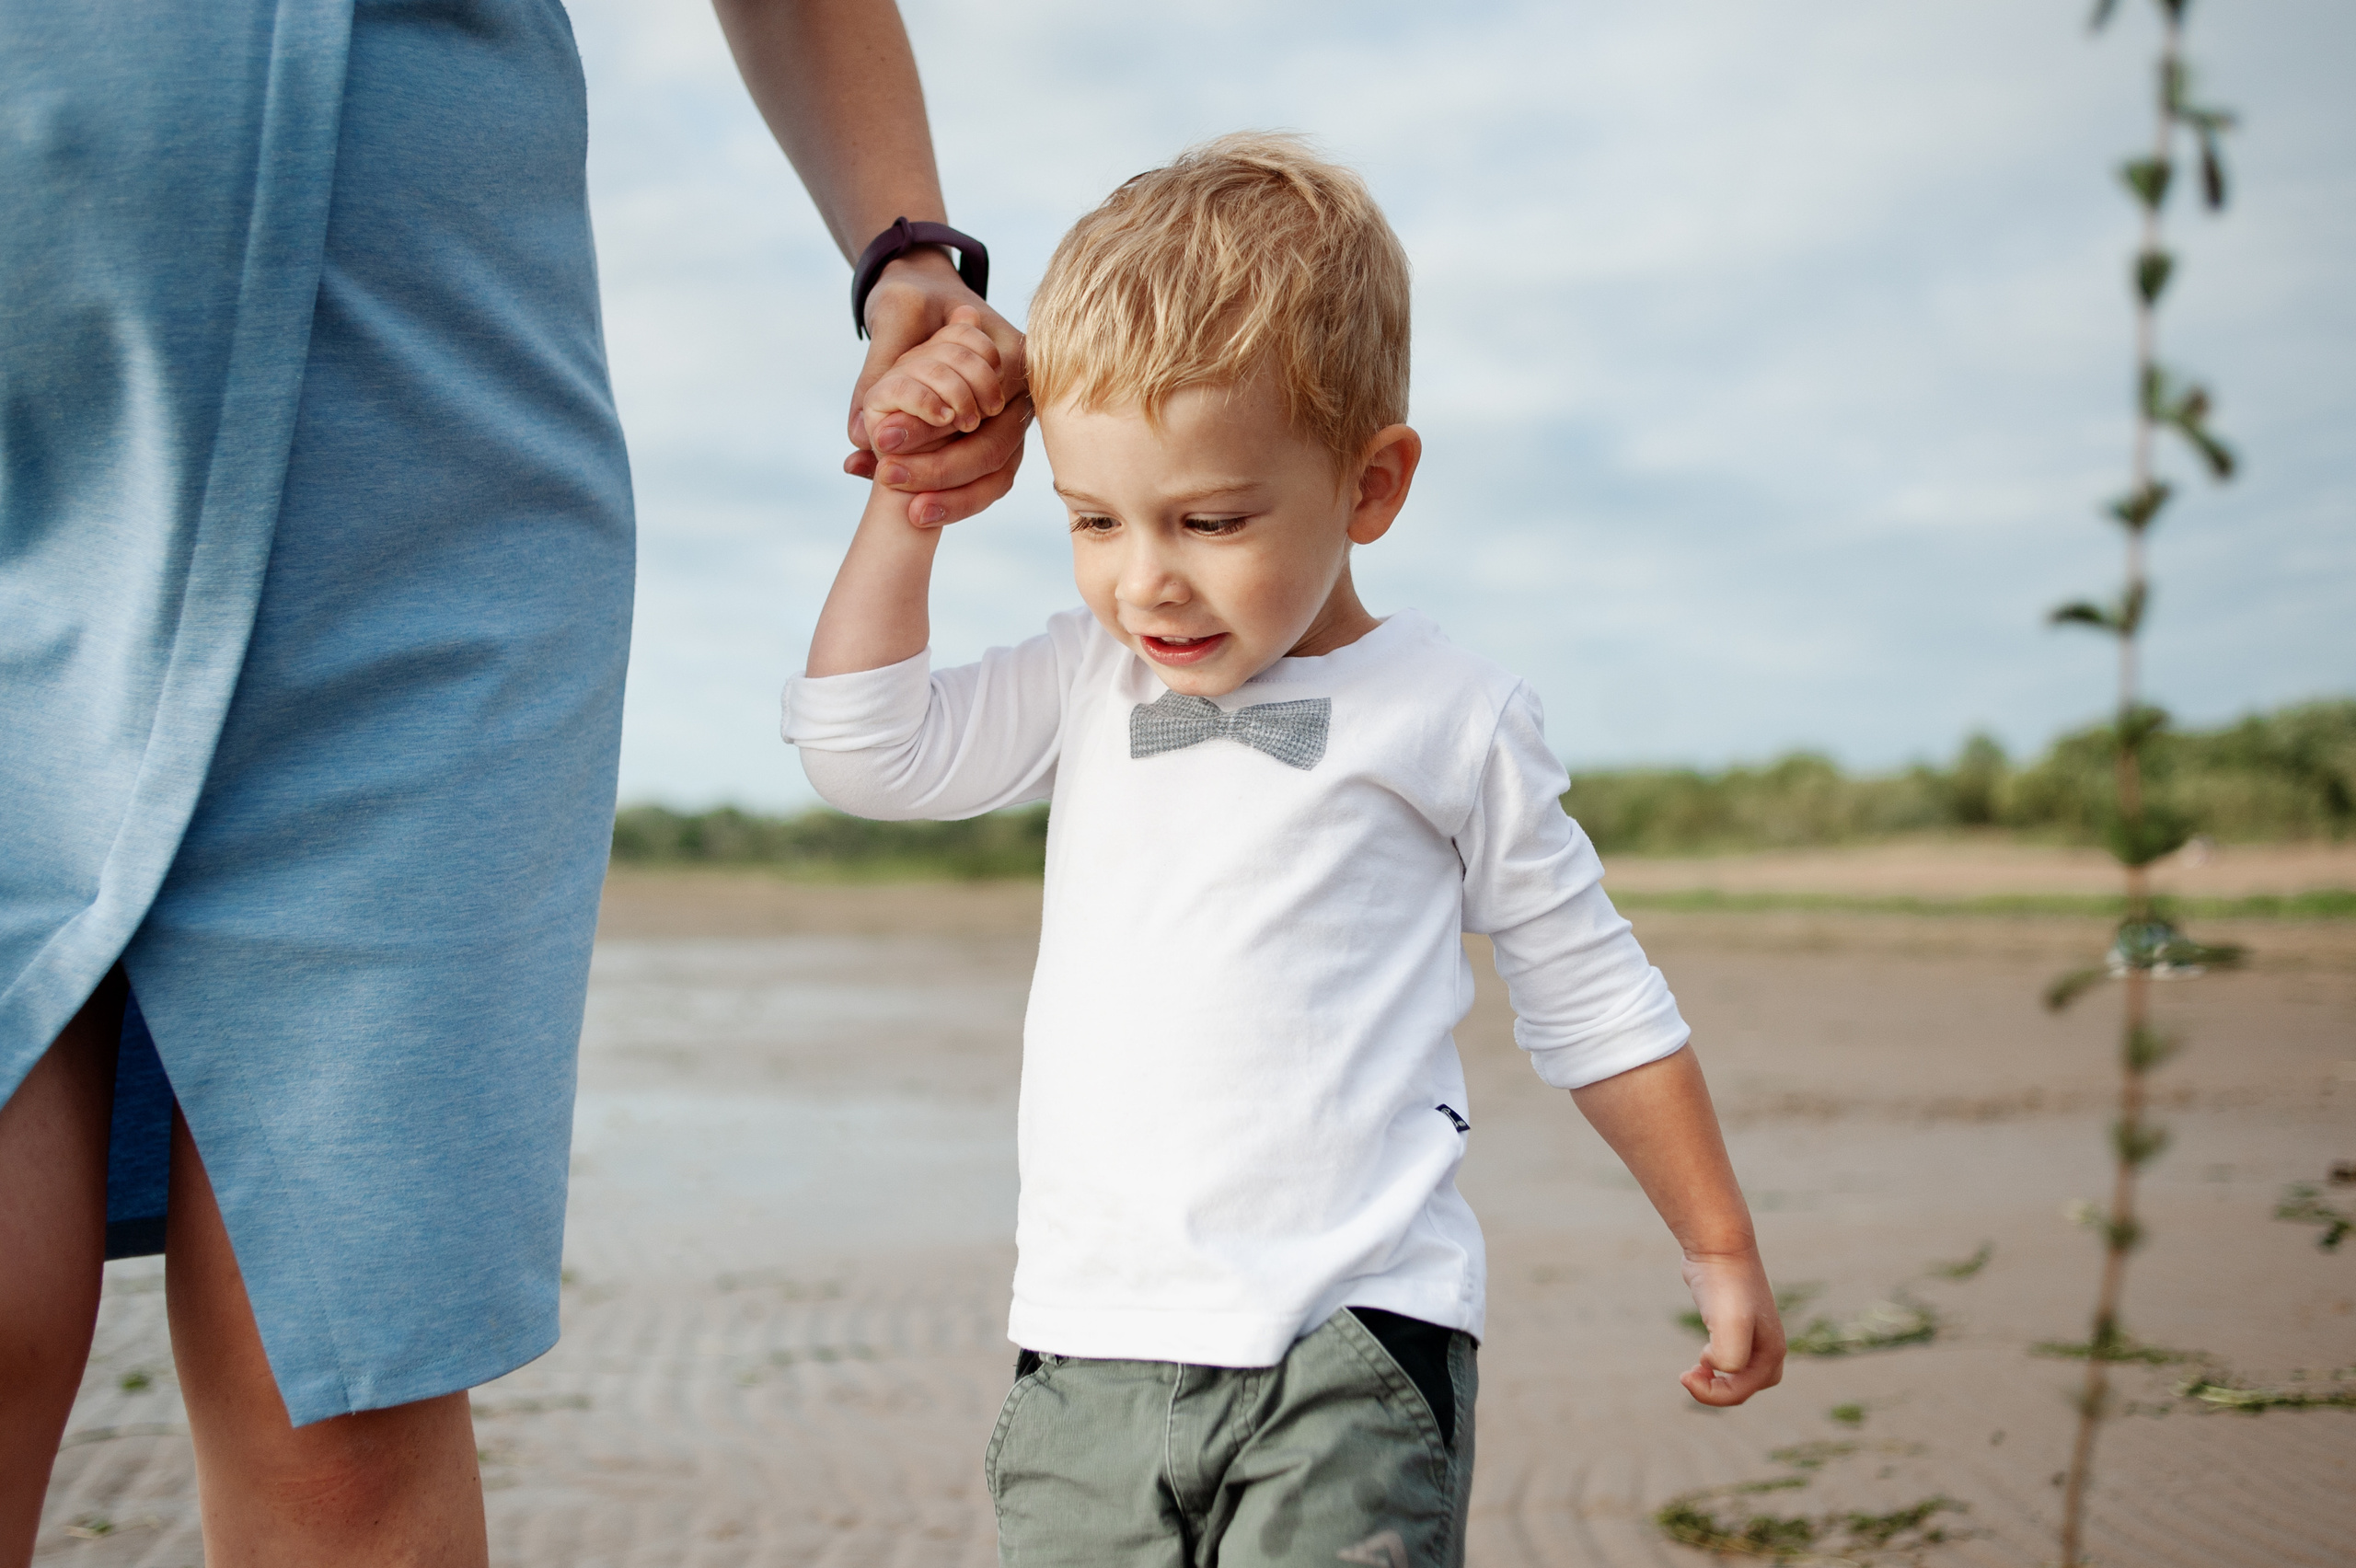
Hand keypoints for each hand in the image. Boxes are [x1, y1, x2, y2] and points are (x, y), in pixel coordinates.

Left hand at [848, 250, 1030, 526]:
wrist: (926, 296)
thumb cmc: (915, 297)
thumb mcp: (894, 313)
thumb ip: (880, 368)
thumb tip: (856, 435)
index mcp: (1013, 355)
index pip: (981, 405)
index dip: (931, 428)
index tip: (881, 439)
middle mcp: (1021, 393)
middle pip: (993, 450)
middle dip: (939, 472)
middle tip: (887, 477)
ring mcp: (1013, 422)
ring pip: (996, 477)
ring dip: (953, 498)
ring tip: (910, 514)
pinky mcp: (996, 441)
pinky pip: (985, 482)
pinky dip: (952, 498)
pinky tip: (914, 509)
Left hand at [1678, 1248, 1785, 1406]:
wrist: (1720, 1246)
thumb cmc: (1726, 1286)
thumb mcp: (1730, 1324)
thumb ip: (1729, 1356)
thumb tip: (1717, 1368)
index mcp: (1772, 1352)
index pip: (1741, 1391)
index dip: (1711, 1394)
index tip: (1685, 1374)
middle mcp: (1768, 1345)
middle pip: (1747, 1388)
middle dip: (1718, 1391)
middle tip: (1690, 1376)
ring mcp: (1755, 1332)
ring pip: (1741, 1373)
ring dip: (1718, 1379)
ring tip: (1694, 1369)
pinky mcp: (1737, 1320)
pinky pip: (1732, 1354)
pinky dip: (1716, 1362)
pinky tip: (1702, 1354)